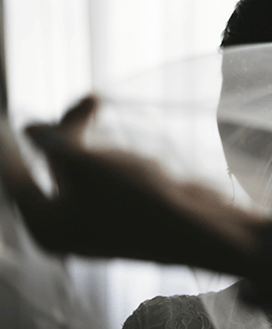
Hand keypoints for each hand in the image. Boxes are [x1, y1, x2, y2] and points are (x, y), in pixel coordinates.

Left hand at [0, 96, 262, 268]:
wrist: (196, 228)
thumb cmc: (133, 199)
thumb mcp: (83, 161)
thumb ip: (54, 139)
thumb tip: (28, 128)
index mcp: (45, 226)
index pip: (14, 178)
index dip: (10, 145)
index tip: (7, 120)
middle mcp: (68, 228)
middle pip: (53, 170)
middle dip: (66, 131)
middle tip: (87, 99)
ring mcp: (100, 223)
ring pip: (84, 171)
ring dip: (92, 138)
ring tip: (100, 104)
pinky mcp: (128, 215)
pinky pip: (110, 180)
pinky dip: (114, 157)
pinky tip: (130, 146)